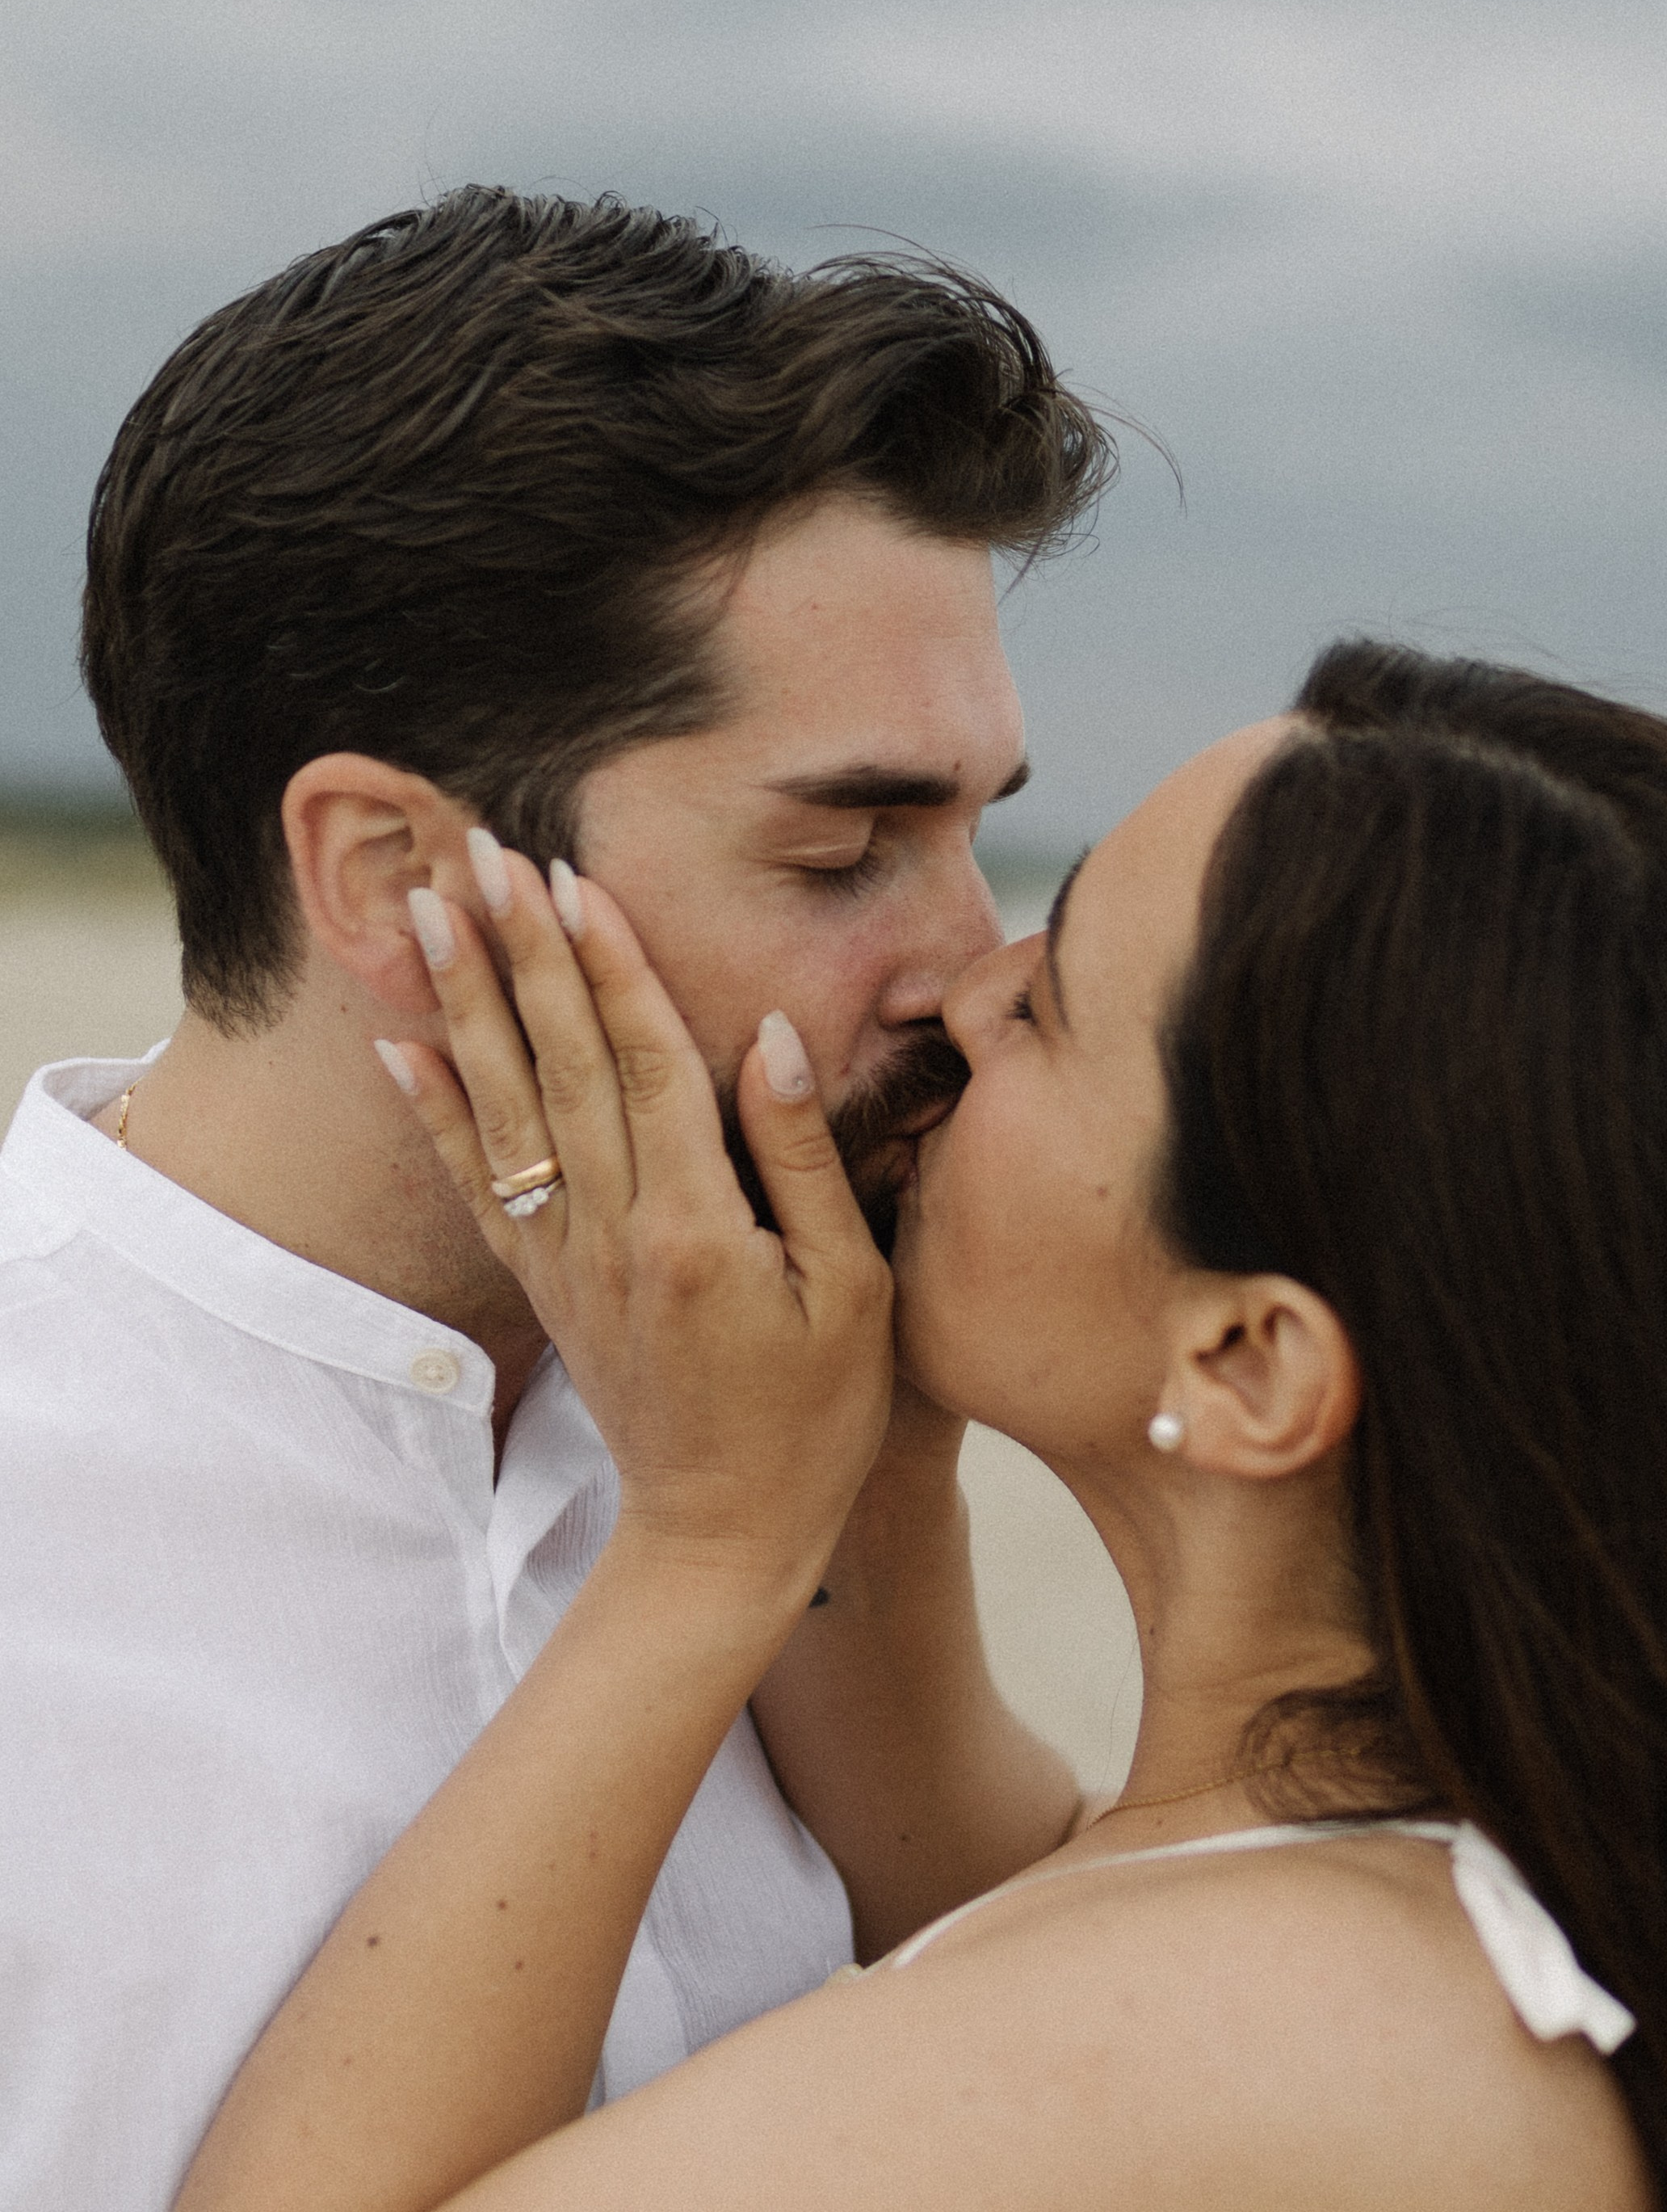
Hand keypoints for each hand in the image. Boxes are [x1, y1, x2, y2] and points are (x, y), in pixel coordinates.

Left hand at [383, 841, 893, 1600]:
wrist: (722, 1534)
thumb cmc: (815, 1416)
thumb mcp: (853, 1292)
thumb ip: (802, 1160)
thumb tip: (769, 1037)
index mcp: (698, 1227)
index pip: (648, 1064)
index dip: (611, 966)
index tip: (575, 880)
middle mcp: (614, 1232)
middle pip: (562, 1064)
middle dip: (522, 951)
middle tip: (485, 852)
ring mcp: (566, 1259)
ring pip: (506, 1108)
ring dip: (467, 1003)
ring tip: (432, 912)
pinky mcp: (542, 1284)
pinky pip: (475, 1184)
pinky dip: (434, 1113)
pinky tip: (401, 1047)